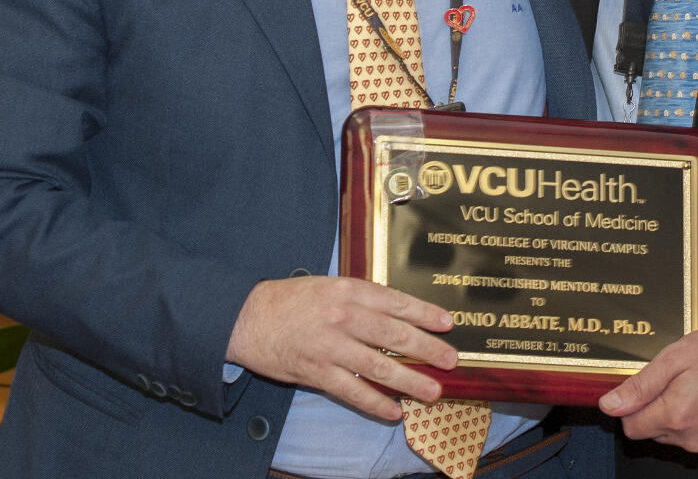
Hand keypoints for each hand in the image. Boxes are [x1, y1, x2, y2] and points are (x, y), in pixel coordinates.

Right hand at [226, 276, 457, 420]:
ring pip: (378, 367)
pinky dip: (375, 403)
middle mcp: (343, 316)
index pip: (396, 302)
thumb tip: (398, 312)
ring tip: (432, 391)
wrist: (246, 317)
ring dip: (409, 381)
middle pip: (394, 335)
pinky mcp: (316, 372)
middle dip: (427, 350)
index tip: (448, 323)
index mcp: (348, 290)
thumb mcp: (328, 285)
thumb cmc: (291, 300)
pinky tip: (394, 411)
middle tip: (451, 361)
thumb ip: (360, 297)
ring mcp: (330, 346)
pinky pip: (352, 391)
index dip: (424, 313)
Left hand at [599, 322, 697, 457]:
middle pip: (655, 431)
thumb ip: (641, 384)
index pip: (632, 427)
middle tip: (680, 380)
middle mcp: (692, 438)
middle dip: (660, 408)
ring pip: (678, 437)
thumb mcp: (677, 355)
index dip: (633, 407)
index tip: (646, 390)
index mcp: (676, 414)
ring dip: (681, 416)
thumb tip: (610, 405)